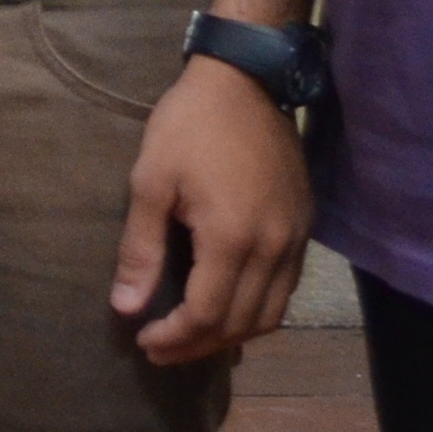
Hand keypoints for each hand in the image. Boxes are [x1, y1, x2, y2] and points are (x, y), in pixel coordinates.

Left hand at [115, 55, 309, 366]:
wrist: (245, 82)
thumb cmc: (189, 127)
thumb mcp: (150, 181)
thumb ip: (140, 249)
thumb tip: (127, 307)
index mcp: (232, 238)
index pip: (206, 315)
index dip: (176, 338)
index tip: (145, 342)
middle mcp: (274, 248)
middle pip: (241, 323)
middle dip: (199, 346)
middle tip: (162, 349)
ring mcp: (296, 239)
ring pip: (271, 314)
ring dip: (232, 334)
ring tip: (192, 338)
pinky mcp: (305, 228)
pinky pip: (286, 290)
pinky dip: (257, 311)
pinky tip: (228, 307)